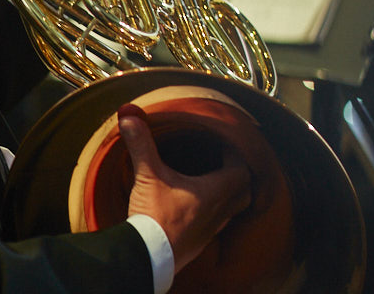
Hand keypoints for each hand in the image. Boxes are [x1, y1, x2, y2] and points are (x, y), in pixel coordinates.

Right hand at [118, 103, 251, 271]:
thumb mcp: (148, 176)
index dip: (236, 155)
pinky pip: (218, 223)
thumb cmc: (155, 217)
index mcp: (214, 192)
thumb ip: (142, 145)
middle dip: (238, 175)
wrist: (150, 256)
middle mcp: (219, 212)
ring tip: (213, 181)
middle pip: (244, 191)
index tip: (223, 144)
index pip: (242, 170)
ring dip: (229, 194)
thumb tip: (129, 118)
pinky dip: (215, 211)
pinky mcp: (201, 242)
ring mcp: (212, 229)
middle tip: (224, 161)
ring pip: (233, 209)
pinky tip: (197, 206)